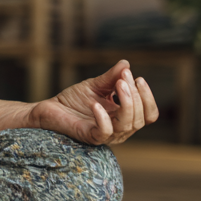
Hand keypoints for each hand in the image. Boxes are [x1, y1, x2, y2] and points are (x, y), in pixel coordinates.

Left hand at [30, 60, 158, 145]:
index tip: (138, 78)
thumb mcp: (95, 85)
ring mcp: (107, 135)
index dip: (147, 98)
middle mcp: (120, 128)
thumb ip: (111, 77)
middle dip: (135, 95)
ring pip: (127, 125)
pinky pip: (104, 132)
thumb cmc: (74, 99)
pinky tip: (96, 104)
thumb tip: (126, 64)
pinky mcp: (91, 137)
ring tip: (118, 84)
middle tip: (124, 77)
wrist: (51, 108)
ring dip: (126, 103)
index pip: (149, 114)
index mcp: (125, 117)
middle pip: (141, 119)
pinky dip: (103, 118)